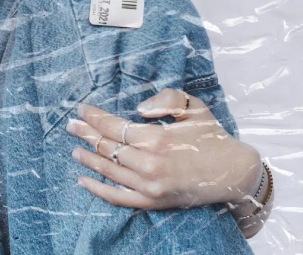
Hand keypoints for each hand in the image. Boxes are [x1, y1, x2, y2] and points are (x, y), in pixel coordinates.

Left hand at [65, 88, 260, 209]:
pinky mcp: (152, 202)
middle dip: (86, 134)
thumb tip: (139, 109)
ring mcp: (149, 186)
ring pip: (109, 171)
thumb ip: (166, 100)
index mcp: (157, 138)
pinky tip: (84, 180)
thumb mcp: (193, 107)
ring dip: (88, 157)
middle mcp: (149, 163)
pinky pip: (118, 197)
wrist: (232, 172)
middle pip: (108, 147)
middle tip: (70, 125)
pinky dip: (98, 189)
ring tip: (74, 147)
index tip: (82, 109)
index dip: (96, 117)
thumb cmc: (212, 135)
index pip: (115, 126)